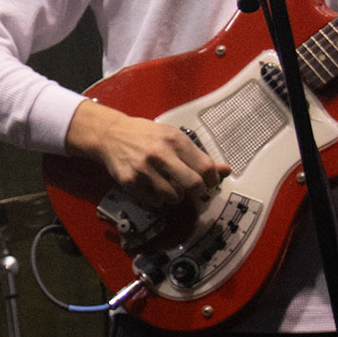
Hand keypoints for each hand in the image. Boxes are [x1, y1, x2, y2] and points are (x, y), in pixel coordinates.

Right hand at [66, 99, 229, 209]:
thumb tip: (226, 171)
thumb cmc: (146, 136)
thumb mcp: (173, 137)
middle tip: (194, 190)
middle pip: (193, 185)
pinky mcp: (131, 182)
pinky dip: (157, 199)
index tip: (210, 182)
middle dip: (198, 192)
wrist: (111, 135)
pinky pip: (155, 202)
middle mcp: (160, 154)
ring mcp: (144, 169)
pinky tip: (152, 186)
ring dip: (176, 196)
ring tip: (169, 186)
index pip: (206, 168)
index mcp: (175, 139)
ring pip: (174, 197)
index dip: (213, 180)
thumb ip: (199, 156)